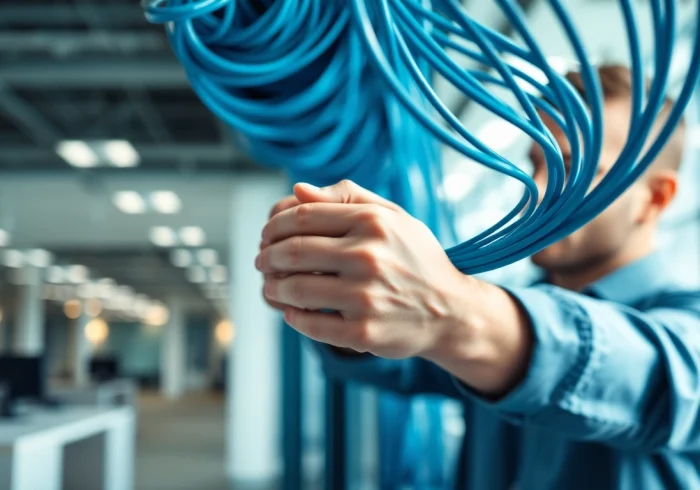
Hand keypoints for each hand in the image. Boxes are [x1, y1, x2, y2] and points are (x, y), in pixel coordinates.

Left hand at [256, 180, 469, 358]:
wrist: (450, 310)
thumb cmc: (415, 259)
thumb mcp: (393, 217)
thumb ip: (347, 198)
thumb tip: (297, 190)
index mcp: (373, 222)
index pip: (302, 216)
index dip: (274, 225)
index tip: (266, 234)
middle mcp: (368, 256)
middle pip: (293, 251)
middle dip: (267, 256)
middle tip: (262, 261)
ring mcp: (365, 297)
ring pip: (295, 289)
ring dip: (273, 287)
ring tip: (271, 285)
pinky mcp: (363, 332)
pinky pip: (310, 323)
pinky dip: (293, 316)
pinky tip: (292, 310)